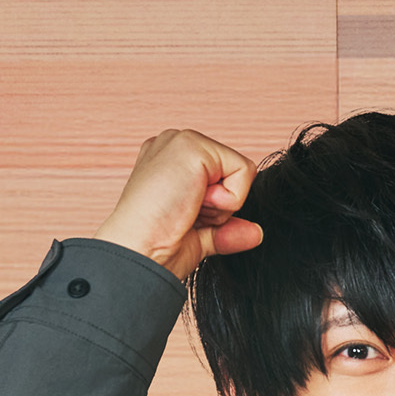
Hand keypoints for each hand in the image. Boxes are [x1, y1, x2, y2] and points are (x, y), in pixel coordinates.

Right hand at [93, 129, 262, 281]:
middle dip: (220, 206)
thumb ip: (227, 230)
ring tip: (185, 210)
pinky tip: (193, 203)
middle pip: (234, 173)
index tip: (185, 220)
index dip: (215, 208)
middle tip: (185, 217)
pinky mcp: (192, 145)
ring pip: (240, 171)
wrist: (138, 255)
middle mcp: (173, 145)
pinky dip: (227, 199)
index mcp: (170, 163)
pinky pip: (243, 171)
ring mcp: (180, 140)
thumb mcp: (199, 237)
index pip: (222, 177)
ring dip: (221, 204)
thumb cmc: (155, 249)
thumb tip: (256, 233)